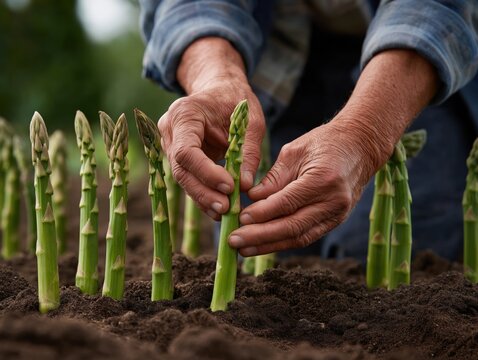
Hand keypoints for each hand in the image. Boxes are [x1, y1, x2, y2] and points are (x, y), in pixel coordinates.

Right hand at [158, 38, 264, 218]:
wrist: (218, 89)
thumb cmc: (235, 100)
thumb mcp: (250, 121)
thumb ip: (248, 151)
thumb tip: (246, 186)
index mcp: (184, 115)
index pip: (187, 151)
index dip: (206, 173)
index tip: (230, 187)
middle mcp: (170, 131)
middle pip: (181, 170)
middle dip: (204, 192)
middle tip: (227, 209)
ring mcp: (170, 145)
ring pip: (183, 179)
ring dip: (204, 198)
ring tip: (226, 213)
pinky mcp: (178, 157)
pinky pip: (190, 179)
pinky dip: (204, 194)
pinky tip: (219, 209)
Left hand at [228, 49, 437, 255]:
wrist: (360, 147)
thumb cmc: (324, 143)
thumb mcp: (294, 151)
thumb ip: (273, 179)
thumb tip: (251, 200)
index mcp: (323, 179)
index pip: (287, 203)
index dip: (262, 214)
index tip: (240, 219)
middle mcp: (333, 201)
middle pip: (292, 227)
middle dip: (260, 237)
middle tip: (234, 241)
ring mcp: (337, 214)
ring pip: (299, 237)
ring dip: (269, 246)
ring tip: (244, 249)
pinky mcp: (335, 221)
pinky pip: (306, 236)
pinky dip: (283, 242)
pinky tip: (263, 245)